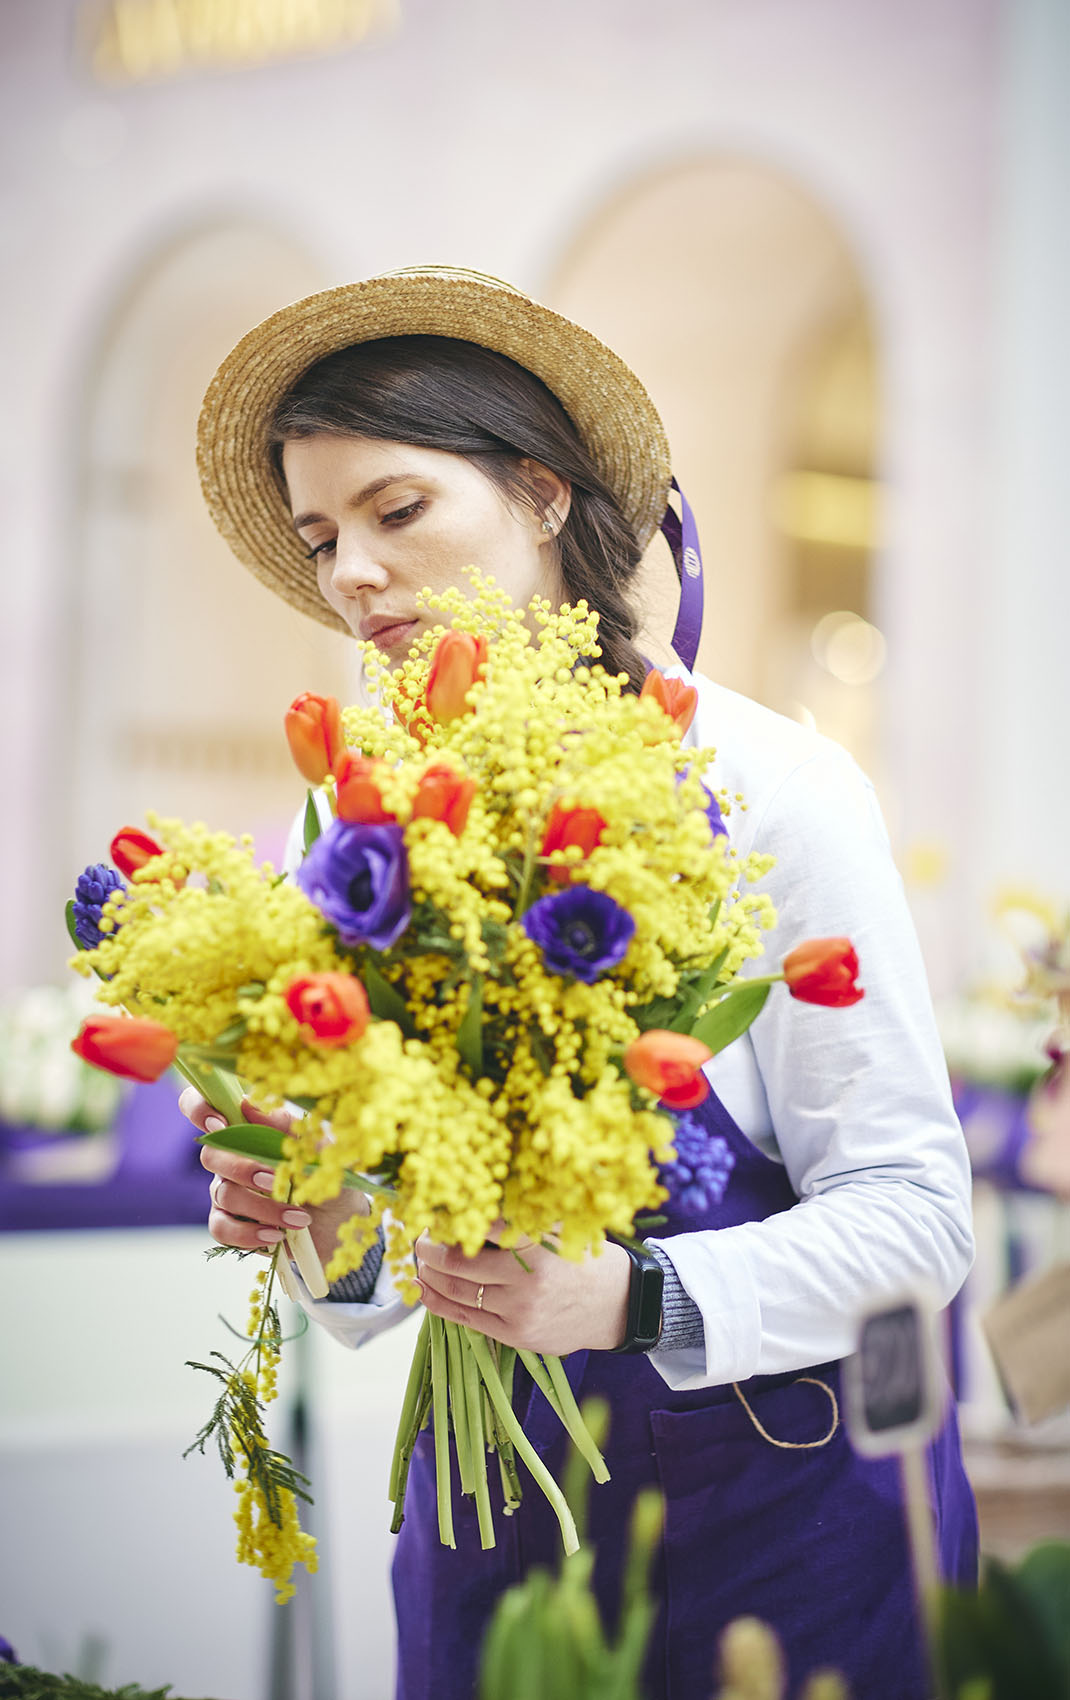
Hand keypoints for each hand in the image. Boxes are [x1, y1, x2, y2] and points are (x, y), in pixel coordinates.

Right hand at [179, 1089, 369, 1267]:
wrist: (342, 1221)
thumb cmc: (326, 1176)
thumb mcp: (317, 1148)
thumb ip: (285, 1126)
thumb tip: (248, 1104)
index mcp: (248, 1131)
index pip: (204, 1109)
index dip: (198, 1109)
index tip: (219, 1123)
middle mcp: (231, 1159)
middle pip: (210, 1155)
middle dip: (243, 1169)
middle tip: (275, 1181)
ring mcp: (228, 1192)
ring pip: (224, 1194)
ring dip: (261, 1207)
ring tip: (298, 1217)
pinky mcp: (231, 1225)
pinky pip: (221, 1228)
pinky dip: (248, 1234)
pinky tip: (276, 1236)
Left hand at [414, 1224, 630, 1354]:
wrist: (616, 1305)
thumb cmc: (581, 1258)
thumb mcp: (557, 1226)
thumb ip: (518, 1216)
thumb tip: (469, 1199)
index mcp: (537, 1242)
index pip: (478, 1225)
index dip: (448, 1218)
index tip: (432, 1211)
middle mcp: (527, 1278)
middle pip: (458, 1261)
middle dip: (429, 1247)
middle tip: (419, 1237)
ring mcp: (520, 1310)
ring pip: (457, 1290)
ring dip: (430, 1274)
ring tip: (420, 1261)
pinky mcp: (516, 1335)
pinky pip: (466, 1318)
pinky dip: (439, 1302)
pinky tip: (424, 1289)